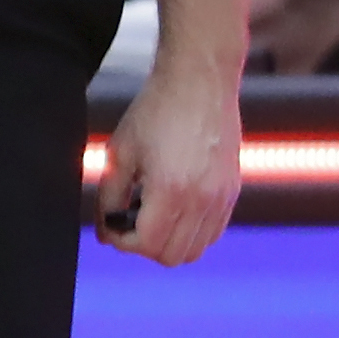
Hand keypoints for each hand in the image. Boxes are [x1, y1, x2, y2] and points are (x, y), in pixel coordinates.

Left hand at [96, 67, 239, 265]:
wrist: (199, 81)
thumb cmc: (156, 110)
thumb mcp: (120, 152)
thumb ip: (109, 197)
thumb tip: (106, 232)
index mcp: (170, 189)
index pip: (148, 245)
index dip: (123, 242)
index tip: (112, 226)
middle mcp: (202, 198)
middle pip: (173, 256)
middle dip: (145, 246)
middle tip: (129, 223)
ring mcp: (222, 196)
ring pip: (196, 249)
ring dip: (170, 242)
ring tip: (152, 215)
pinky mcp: (232, 190)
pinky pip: (213, 231)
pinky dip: (192, 232)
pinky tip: (174, 209)